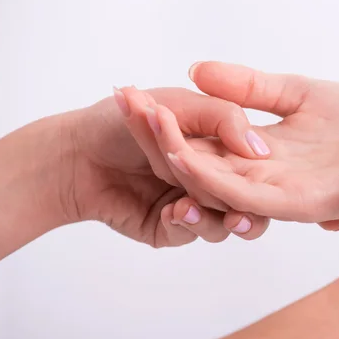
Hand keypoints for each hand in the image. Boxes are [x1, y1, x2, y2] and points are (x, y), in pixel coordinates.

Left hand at [62, 88, 269, 246]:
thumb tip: (260, 151)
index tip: (261, 169)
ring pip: (224, 223)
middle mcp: (211, 180)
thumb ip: (225, 119)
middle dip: (235, 198)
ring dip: (210, 212)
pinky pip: (194, 234)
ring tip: (187, 204)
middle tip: (234, 202)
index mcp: (220, 149)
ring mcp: (194, 205)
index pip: (256, 166)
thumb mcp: (180, 104)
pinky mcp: (173, 229)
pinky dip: (189, 224)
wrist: (77, 153)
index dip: (261, 171)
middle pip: (245, 200)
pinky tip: (174, 211)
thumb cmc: (123, 121)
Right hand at [142, 62, 338, 222]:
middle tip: (120, 102)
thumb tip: (198, 69)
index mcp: (260, 152)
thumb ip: (252, 86)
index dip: (164, 121)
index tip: (131, 96)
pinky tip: (177, 151)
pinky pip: (240, 192)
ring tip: (139, 120)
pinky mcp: (293, 201)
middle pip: (196, 163)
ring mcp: (275, 192)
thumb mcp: (299, 92)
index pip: (200, 142)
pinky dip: (206, 174)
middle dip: (156, 135)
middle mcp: (260, 176)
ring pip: (210, 181)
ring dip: (172, 153)